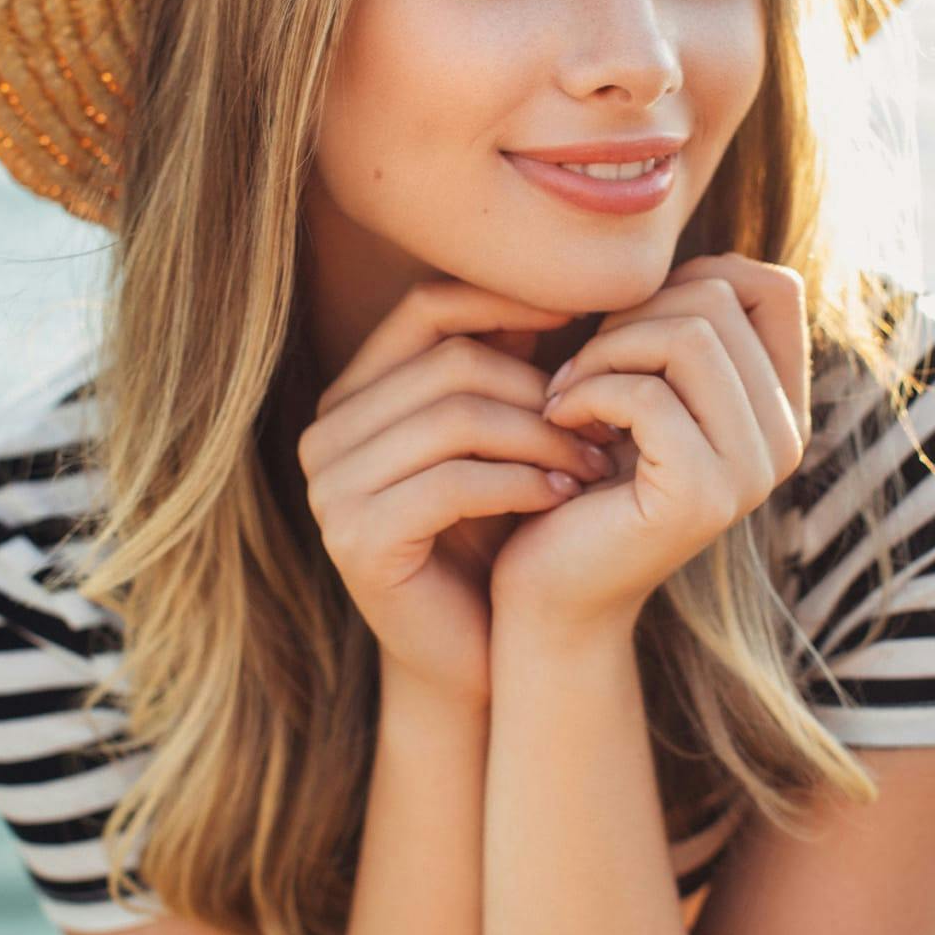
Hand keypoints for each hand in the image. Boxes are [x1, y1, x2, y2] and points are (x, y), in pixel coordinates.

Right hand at [296, 280, 618, 711]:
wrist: (471, 653)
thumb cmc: (494, 536)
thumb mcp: (501, 439)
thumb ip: (509, 367)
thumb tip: (562, 282)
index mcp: (354, 394)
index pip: (426, 307)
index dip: (505, 301)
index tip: (582, 320)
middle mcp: (327, 432)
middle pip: (449, 362)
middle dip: (541, 389)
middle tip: (608, 421)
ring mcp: (331, 486)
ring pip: (455, 418)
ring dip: (542, 437)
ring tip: (596, 462)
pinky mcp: (356, 537)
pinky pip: (452, 482)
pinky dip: (520, 482)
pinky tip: (564, 497)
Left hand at [489, 253, 812, 640]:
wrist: (552, 587)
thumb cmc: (584, 473)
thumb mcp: (640, 386)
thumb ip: (673, 325)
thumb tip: (674, 254)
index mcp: (782, 406)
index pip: (772, 285)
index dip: (693, 278)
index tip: (628, 324)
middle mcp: (786, 438)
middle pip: (720, 300)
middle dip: (630, 316)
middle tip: (578, 364)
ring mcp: (752, 470)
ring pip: (687, 337)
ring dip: (604, 350)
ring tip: (566, 390)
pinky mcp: (703, 494)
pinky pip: (647, 393)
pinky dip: (588, 391)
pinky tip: (560, 418)